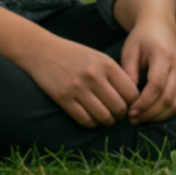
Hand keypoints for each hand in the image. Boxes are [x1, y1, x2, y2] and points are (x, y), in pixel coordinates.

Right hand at [25, 35, 140, 128]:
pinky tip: (92, 120)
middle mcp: (94, 76)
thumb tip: (131, 97)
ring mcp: (78, 88)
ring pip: (103, 116)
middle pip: (119, 107)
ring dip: (107, 121)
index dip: (133, 102)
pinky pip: (84, 120)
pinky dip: (91, 124)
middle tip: (118, 115)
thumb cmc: (74, 55)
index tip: (129, 105)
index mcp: (106, 64)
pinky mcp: (63, 98)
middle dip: (121, 114)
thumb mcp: (98, 57)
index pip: (131, 92)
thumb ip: (114, 74)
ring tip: (107, 119)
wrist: (43, 51)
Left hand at [120, 16, 175, 123]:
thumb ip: (129, 73)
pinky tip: (151, 114)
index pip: (157, 85)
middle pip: (168, 98)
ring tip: (140, 119)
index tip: (129, 111)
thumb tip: (129, 98)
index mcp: (163, 56)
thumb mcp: (130, 51)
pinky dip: (166, 112)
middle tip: (132, 119)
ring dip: (158, 116)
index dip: (143, 102)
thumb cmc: (142, 38)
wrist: (160, 27)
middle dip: (149, 113)